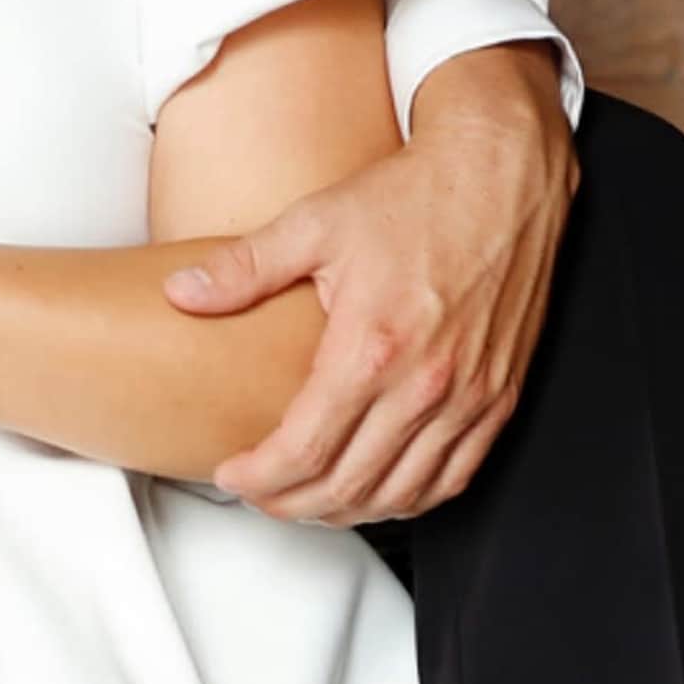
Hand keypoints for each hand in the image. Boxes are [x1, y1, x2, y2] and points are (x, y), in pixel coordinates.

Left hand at [163, 44, 575, 521]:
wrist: (502, 174)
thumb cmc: (413, 195)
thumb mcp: (315, 222)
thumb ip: (244, 266)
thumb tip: (181, 292)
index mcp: (373, 345)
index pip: (304, 449)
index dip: (259, 477)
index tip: (232, 476)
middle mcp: (426, 382)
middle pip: (347, 485)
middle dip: (292, 502)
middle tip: (260, 493)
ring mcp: (470, 395)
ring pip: (401, 493)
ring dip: (347, 509)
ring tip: (308, 497)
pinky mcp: (500, 396)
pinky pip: (455, 477)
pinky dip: (409, 497)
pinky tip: (378, 490)